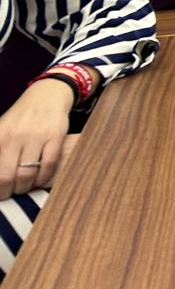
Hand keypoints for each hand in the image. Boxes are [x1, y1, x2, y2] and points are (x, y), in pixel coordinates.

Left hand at [0, 78, 72, 195]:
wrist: (47, 94)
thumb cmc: (21, 117)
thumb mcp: (1, 130)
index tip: (0, 193)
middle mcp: (15, 136)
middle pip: (7, 177)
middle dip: (9, 191)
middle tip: (11, 193)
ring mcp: (36, 135)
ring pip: (28, 174)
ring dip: (26, 187)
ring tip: (26, 186)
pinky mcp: (56, 135)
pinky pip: (49, 165)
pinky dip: (44, 178)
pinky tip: (41, 178)